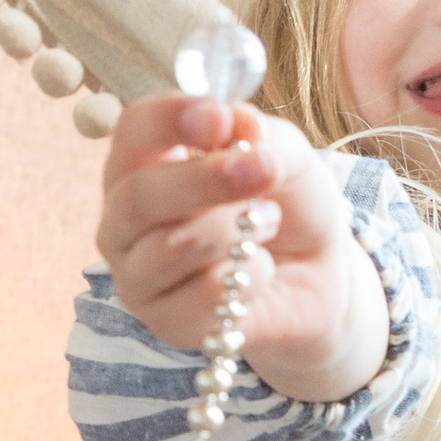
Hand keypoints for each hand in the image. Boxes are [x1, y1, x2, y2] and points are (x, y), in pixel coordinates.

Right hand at [96, 96, 386, 401]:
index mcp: (142, 163)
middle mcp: (125, 219)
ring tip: (270, 221)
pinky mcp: (165, 321)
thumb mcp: (285, 153)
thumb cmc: (285, 202)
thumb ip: (262, 135)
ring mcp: (137, 274)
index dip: (169, 121)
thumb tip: (238, 124)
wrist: (315, 272)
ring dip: (237, 230)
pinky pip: (205, 295)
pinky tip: (262, 270)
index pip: (132, 132)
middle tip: (264, 170)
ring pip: (171, 249)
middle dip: (205, 180)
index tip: (219, 118)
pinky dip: (250, 276)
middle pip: (137, 197)